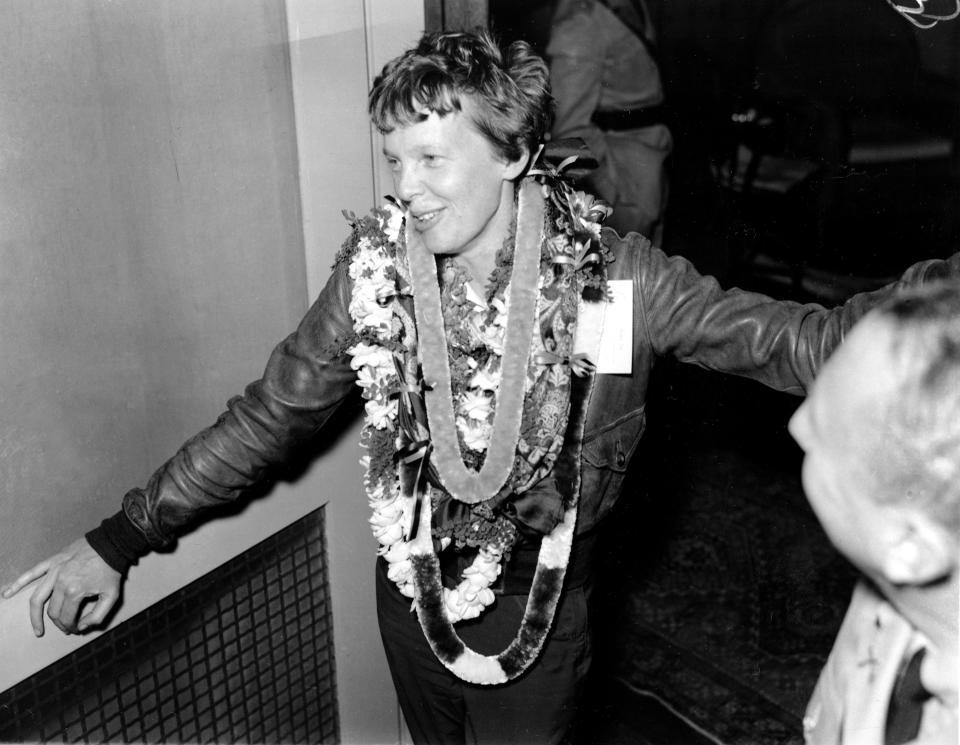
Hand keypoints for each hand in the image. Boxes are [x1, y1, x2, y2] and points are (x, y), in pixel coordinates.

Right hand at [1, 538, 121, 635]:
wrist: (111, 544)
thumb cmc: (112, 569)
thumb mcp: (112, 595)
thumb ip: (98, 615)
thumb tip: (82, 626)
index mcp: (74, 592)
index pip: (66, 618)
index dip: (71, 627)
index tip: (77, 629)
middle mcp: (60, 583)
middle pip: (52, 611)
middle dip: (59, 623)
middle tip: (67, 628)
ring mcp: (54, 571)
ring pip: (37, 598)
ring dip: (34, 615)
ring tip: (37, 628)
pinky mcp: (53, 561)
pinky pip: (32, 573)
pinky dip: (18, 583)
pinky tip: (6, 594)